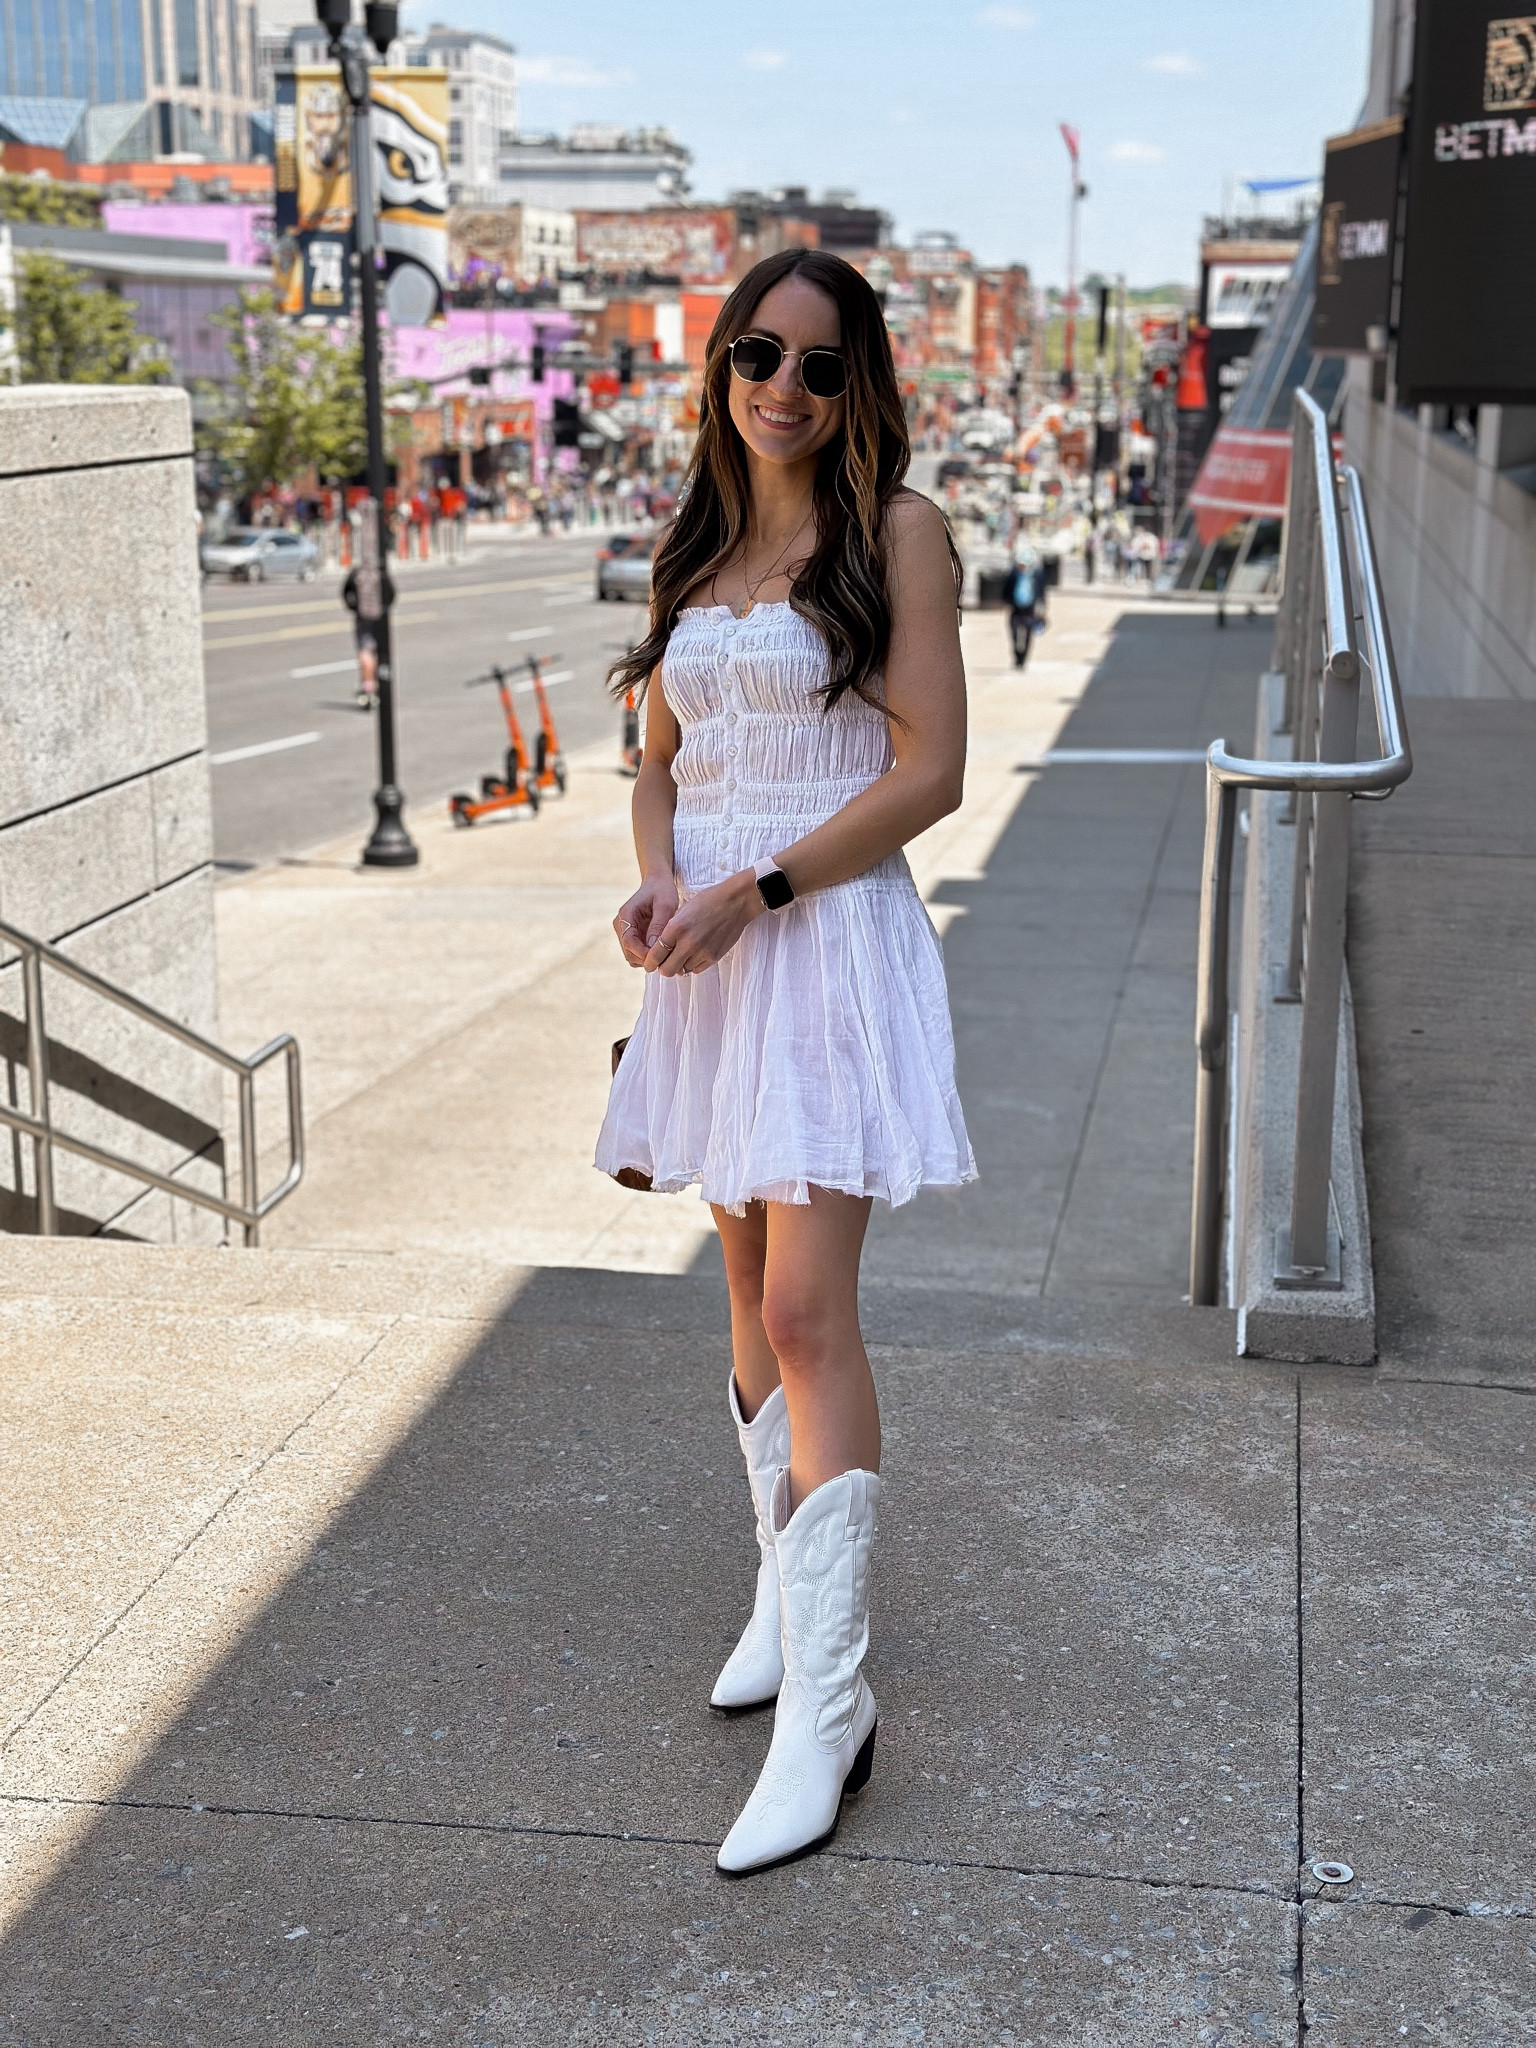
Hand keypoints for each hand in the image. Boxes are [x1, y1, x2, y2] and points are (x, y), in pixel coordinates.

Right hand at [614, 873, 678, 966]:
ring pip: (632, 956)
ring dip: (647, 958)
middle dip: (646, 958)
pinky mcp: (631, 935)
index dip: (643, 953)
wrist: (657, 883)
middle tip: (666, 958)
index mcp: (626, 915)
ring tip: (666, 952)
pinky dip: (648, 955)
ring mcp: (625, 931)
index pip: (629, 942)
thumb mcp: (665, 905)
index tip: (659, 957)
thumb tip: (652, 949)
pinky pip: (637, 952)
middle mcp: (621, 924)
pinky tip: (662, 949)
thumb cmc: (662, 891)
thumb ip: (658, 926)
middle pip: (629, 952)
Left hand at [646, 871, 761, 976]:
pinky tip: (695, 953)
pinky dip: (692, 964)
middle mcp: (688, 943)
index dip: (649, 962)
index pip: (655, 955)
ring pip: (682, 971)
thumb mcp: (682, 911)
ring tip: (683, 953)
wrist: (736, 902)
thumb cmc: (708, 902)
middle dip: (663, 968)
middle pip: (667, 971)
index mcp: (676, 928)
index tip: (649, 963)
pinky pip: (696, 969)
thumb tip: (660, 949)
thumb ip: (670, 930)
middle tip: (664, 962)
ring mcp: (702, 952)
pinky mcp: (714, 957)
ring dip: (679, 965)